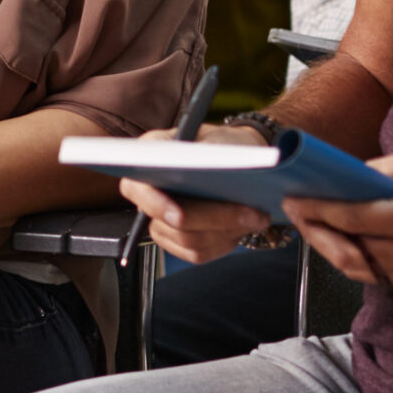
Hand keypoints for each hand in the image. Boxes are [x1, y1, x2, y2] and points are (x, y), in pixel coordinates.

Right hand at [116, 124, 271, 263]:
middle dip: (213, 219)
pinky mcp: (180, 241)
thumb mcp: (217, 139)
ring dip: (226, 230)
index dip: (153, 204)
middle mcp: (150, 193)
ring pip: (188, 241)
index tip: (178, 215)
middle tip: (251, 213)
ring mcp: (163, 219)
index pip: (134, 188)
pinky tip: (244, 226)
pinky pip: (199, 253)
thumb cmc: (225, 144)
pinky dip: (225, 241)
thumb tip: (204, 165)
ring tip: (257, 216)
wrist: (238, 160)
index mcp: (149, 160)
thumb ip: (204, 153)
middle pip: (169, 222)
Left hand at [286, 144, 392, 298]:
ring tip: (321, 225)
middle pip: (350, 250)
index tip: (292, 201)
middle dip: (319, 232)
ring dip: (339, 248)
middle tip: (299, 214)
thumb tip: (349, 178)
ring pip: (364, 268)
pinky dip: (367, 258)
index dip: (317, 211)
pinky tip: (358, 238)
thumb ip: (385, 170)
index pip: (351, 219)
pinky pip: (386, 275)